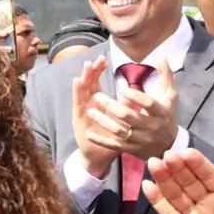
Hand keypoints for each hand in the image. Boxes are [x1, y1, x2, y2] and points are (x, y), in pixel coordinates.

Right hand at [71, 57, 118, 177]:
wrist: (98, 155)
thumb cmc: (110, 137)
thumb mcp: (121, 121)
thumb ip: (126, 106)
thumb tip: (136, 94)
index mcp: (96, 103)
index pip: (96, 82)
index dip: (98, 71)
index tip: (103, 59)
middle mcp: (87, 104)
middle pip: (88, 83)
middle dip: (91, 70)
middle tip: (94, 58)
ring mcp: (81, 110)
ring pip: (82, 89)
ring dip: (84, 75)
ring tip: (86, 64)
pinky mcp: (78, 118)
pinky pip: (77, 103)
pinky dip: (76, 91)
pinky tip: (77, 81)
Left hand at [86, 59, 179, 161]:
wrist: (168, 144)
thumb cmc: (166, 115)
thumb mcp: (169, 96)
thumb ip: (166, 76)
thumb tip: (163, 56)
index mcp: (160, 113)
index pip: (149, 104)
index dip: (137, 97)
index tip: (123, 88)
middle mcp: (151, 127)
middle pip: (130, 117)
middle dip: (112, 107)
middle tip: (97, 96)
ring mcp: (140, 140)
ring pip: (120, 132)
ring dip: (103, 122)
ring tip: (89, 111)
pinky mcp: (131, 149)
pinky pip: (115, 146)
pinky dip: (101, 142)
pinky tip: (89, 135)